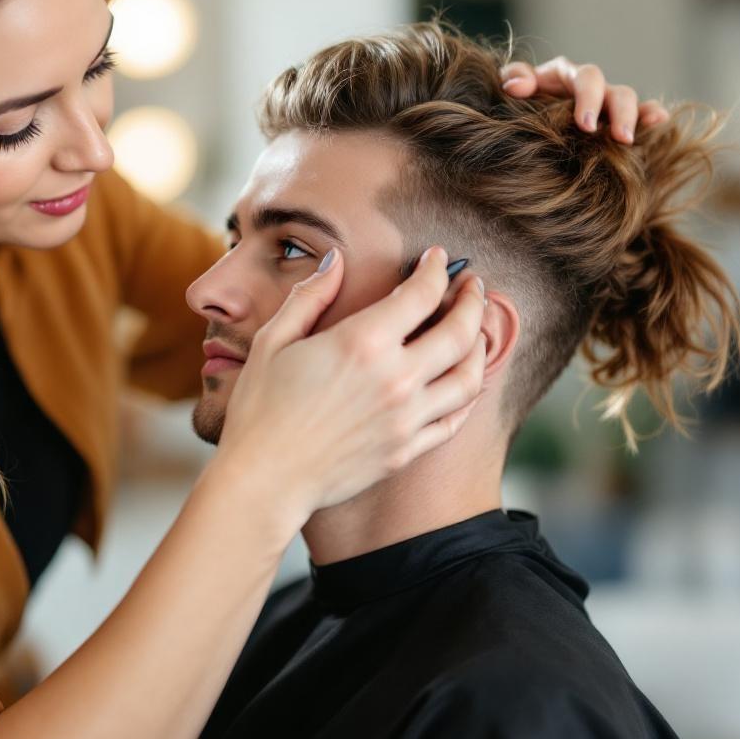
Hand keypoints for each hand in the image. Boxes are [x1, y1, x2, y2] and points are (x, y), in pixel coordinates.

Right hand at [214, 247, 486, 531]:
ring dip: (480, 345)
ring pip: (469, 376)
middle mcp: (395, 378)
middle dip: (473, 300)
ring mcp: (406, 418)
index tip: (439, 258)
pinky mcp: (407, 450)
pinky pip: (454, 419)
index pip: (422, 293)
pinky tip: (461, 380)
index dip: (437, 269)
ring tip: (476, 330)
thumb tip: (336, 261)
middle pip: (460, 330)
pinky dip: (467, 395)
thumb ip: (310, 296)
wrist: (264, 480)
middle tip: (474, 286)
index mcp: (363, 343)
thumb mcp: (273, 341)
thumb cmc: (259, 409)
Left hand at [500, 56, 668, 144]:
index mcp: (569, 75)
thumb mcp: (515, 86)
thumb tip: (515, 86)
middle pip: (617, 92)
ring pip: (632, 104)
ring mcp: (607, 106)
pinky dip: (652, 117)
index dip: (589, 99)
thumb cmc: (520, 101)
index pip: (588, 78)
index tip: (585, 125)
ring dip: (638, 119)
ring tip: (634, 140)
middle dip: (621, 113)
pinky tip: (661, 123)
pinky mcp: (615, 122)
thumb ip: (514, 77)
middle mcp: (594, 89)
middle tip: (619, 137)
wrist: (522, 119)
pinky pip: (641, 116)